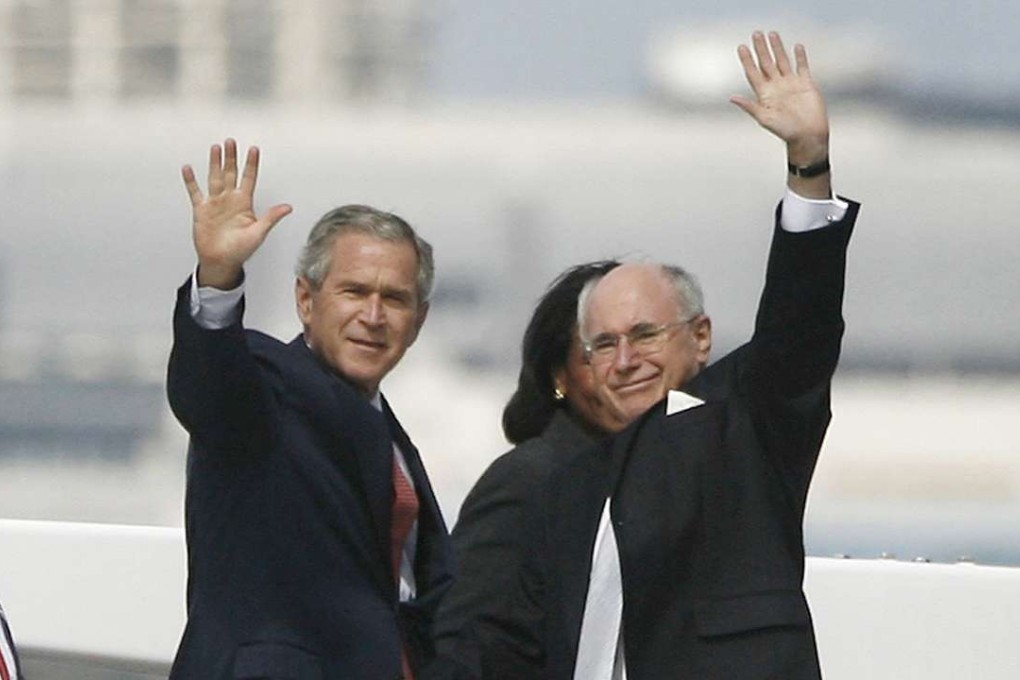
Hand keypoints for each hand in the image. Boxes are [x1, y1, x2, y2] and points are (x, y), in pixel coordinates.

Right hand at [182, 138, 291, 288]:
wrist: (222, 262)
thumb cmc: (241, 250)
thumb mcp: (259, 233)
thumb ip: (271, 218)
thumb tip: (288, 207)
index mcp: (244, 203)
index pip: (249, 179)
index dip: (251, 164)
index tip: (254, 149)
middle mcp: (230, 199)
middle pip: (231, 173)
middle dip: (231, 158)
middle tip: (231, 142)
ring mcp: (215, 203)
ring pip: (215, 178)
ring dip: (215, 163)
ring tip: (216, 148)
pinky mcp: (201, 210)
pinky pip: (195, 192)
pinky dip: (191, 181)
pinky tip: (188, 168)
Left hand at [730, 31, 828, 167]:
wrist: (808, 136)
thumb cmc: (785, 131)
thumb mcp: (764, 118)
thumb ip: (749, 106)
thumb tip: (731, 98)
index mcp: (764, 94)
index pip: (753, 73)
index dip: (747, 60)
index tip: (741, 47)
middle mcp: (776, 87)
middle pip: (766, 63)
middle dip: (761, 49)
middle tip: (755, 33)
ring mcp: (791, 84)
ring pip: (782, 61)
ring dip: (778, 48)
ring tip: (772, 34)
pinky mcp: (806, 84)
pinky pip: (802, 67)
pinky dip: (800, 57)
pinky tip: (796, 47)